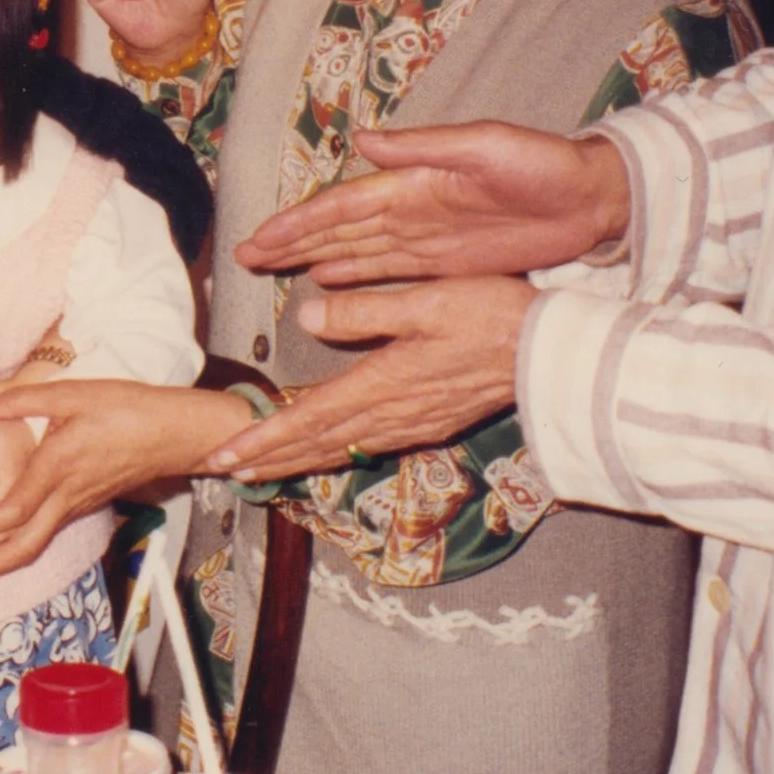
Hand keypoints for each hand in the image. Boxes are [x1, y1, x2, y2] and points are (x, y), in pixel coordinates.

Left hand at [0, 381, 253, 585]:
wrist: (174, 432)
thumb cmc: (128, 408)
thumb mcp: (73, 392)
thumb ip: (22, 400)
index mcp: (58, 465)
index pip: (15, 509)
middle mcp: (67, 494)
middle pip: (24, 545)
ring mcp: (78, 503)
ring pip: (35, 543)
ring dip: (0, 560)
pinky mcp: (85, 504)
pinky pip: (47, 531)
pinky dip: (19, 543)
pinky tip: (2, 542)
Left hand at [208, 277, 533, 481]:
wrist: (550, 354)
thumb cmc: (492, 318)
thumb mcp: (425, 302)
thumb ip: (363, 313)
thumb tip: (306, 316)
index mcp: (381, 386)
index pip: (307, 420)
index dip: (262, 440)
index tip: (224, 455)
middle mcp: (391, 415)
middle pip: (315, 446)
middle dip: (267, 460)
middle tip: (223, 470)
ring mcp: (412, 424)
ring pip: (339, 450)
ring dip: (295, 461)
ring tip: (259, 470)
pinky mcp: (428, 423)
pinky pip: (367, 446)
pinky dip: (333, 453)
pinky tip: (324, 452)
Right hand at [232, 121, 629, 288]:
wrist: (591, 199)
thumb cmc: (543, 165)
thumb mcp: (485, 147)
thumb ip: (424, 147)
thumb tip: (363, 139)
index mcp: (413, 182)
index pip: (341, 205)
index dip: (298, 222)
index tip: (258, 238)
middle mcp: (409, 211)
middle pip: (336, 229)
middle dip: (289, 242)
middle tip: (243, 256)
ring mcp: (425, 239)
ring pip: (354, 251)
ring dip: (312, 259)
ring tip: (271, 271)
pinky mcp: (446, 264)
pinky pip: (387, 271)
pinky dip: (353, 276)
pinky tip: (326, 283)